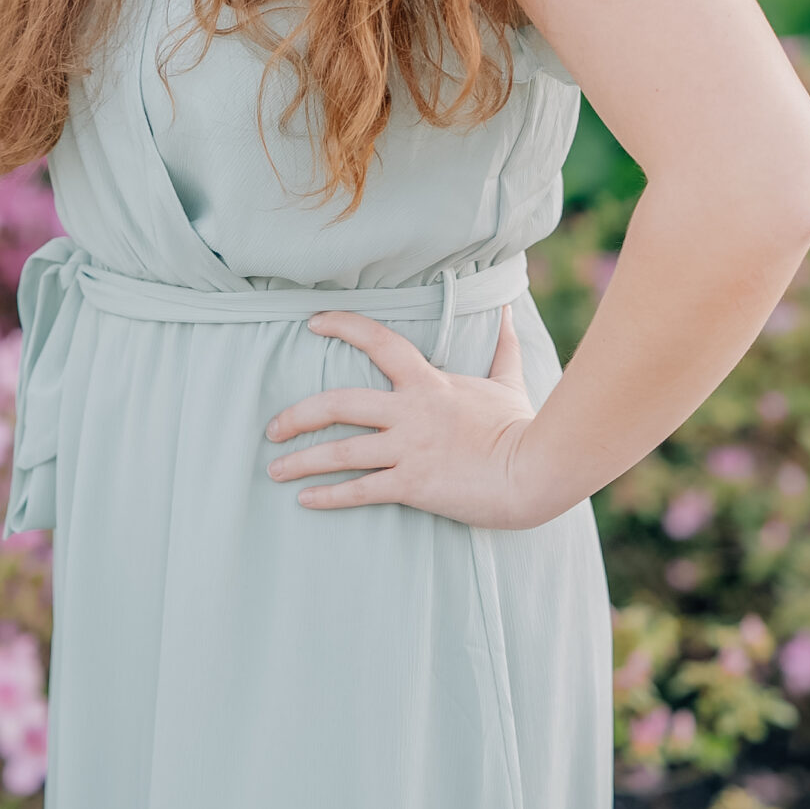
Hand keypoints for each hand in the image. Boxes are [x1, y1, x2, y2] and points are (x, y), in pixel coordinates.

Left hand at [263, 305, 552, 527]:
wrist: (537, 470)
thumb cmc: (522, 427)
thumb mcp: (507, 380)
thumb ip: (501, 345)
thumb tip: (506, 307)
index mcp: (429, 382)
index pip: (379, 342)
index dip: (344, 326)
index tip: (314, 323)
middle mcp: (411, 412)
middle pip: (339, 403)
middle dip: (299, 415)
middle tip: (272, 428)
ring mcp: (410, 449)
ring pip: (341, 451)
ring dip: (302, 461)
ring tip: (275, 469)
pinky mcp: (413, 485)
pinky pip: (361, 490)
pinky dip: (328, 496)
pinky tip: (305, 500)